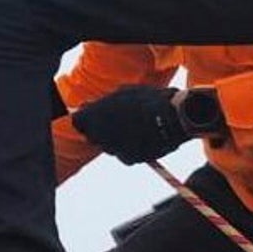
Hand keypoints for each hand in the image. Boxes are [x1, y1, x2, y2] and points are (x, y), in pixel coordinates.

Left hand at [70, 85, 188, 163]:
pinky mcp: (129, 158)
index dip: (88, 118)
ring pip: (111, 147)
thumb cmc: (148, 99)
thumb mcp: (123, 93)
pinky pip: (127, 155)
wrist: (174, 116)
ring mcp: (113, 149)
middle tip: (122, 120)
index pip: (78, 122)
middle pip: (93, 136)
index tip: (97, 115)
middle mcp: (98, 135)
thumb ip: (104, 101)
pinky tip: (147, 137)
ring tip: (140, 126)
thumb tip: (88, 105)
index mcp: (92, 116)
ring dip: (120, 140)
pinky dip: (134, 149)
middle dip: (103, 131)